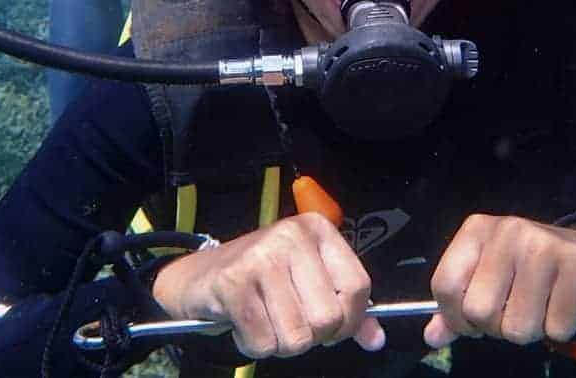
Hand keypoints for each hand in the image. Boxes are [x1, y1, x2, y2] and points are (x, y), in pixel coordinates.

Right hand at [152, 213, 384, 357]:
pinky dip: (255, 345)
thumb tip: (376, 339)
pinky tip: (246, 324)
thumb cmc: (263, 279)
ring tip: (267, 322)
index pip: (358, 287)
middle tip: (291, 324)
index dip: (350, 320)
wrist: (200, 275)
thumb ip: (347, 309)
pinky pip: (263, 342)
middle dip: (312, 336)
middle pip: (328, 317)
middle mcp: (292, 236)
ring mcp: (261, 256)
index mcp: (318, 231)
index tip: (333, 328)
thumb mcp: (310, 281)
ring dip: (281, 344)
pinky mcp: (234, 282)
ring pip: (297, 336)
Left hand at [424, 214, 575, 348]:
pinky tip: (562, 305)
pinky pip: (557, 329)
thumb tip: (432, 337)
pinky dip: (560, 329)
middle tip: (513, 313)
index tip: (473, 322)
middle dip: (496, 327)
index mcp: (477, 229)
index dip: (456, 318)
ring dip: (530, 331)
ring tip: (540, 308)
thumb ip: (457, 306)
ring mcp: (545, 245)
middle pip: (480, 311)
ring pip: (519, 327)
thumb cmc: (529, 268)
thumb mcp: (487, 275)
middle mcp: (508, 231)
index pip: (445, 285)